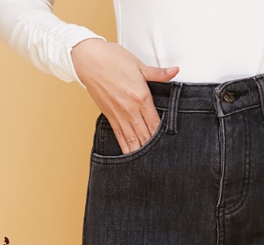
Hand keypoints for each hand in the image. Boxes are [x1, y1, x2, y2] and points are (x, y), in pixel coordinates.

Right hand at [71, 38, 178, 153]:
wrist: (88, 60)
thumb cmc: (113, 59)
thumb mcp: (138, 64)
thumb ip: (158, 73)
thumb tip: (175, 71)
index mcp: (141, 97)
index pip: (156, 123)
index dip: (164, 136)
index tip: (171, 144)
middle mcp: (131, 109)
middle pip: (146, 135)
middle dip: (155, 148)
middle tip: (164, 160)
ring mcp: (120, 115)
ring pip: (133, 140)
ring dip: (141, 153)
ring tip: (150, 166)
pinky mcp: (110, 117)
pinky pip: (120, 137)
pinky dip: (126, 149)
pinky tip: (131, 158)